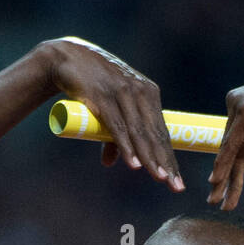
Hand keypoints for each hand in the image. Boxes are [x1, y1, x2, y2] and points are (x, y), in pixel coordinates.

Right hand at [42, 36, 182, 189]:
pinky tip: (135, 164)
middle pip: (155, 134)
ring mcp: (122, 92)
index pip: (161, 132)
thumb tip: (109, 163)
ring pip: (139, 132)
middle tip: (176, 187)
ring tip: (160, 179)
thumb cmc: (92, 84)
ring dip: (150, 158)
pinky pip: (118, 126)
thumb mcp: (109, 108)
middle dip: (166, 162)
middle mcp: (140, 91)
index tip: (178, 183)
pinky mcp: (103, 95)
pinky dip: (126, 146)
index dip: (170, 158)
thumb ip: (111, 136)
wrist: (66, 57)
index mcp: (148, 94)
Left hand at [208, 64, 243, 208]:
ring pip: (229, 149)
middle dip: (223, 177)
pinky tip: (217, 182)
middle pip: (229, 147)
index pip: (235, 142)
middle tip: (213, 200)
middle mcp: (237, 103)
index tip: (225, 188)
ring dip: (222, 177)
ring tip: (214, 200)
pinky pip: (233, 145)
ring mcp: (239, 106)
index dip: (230, 167)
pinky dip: (225, 164)